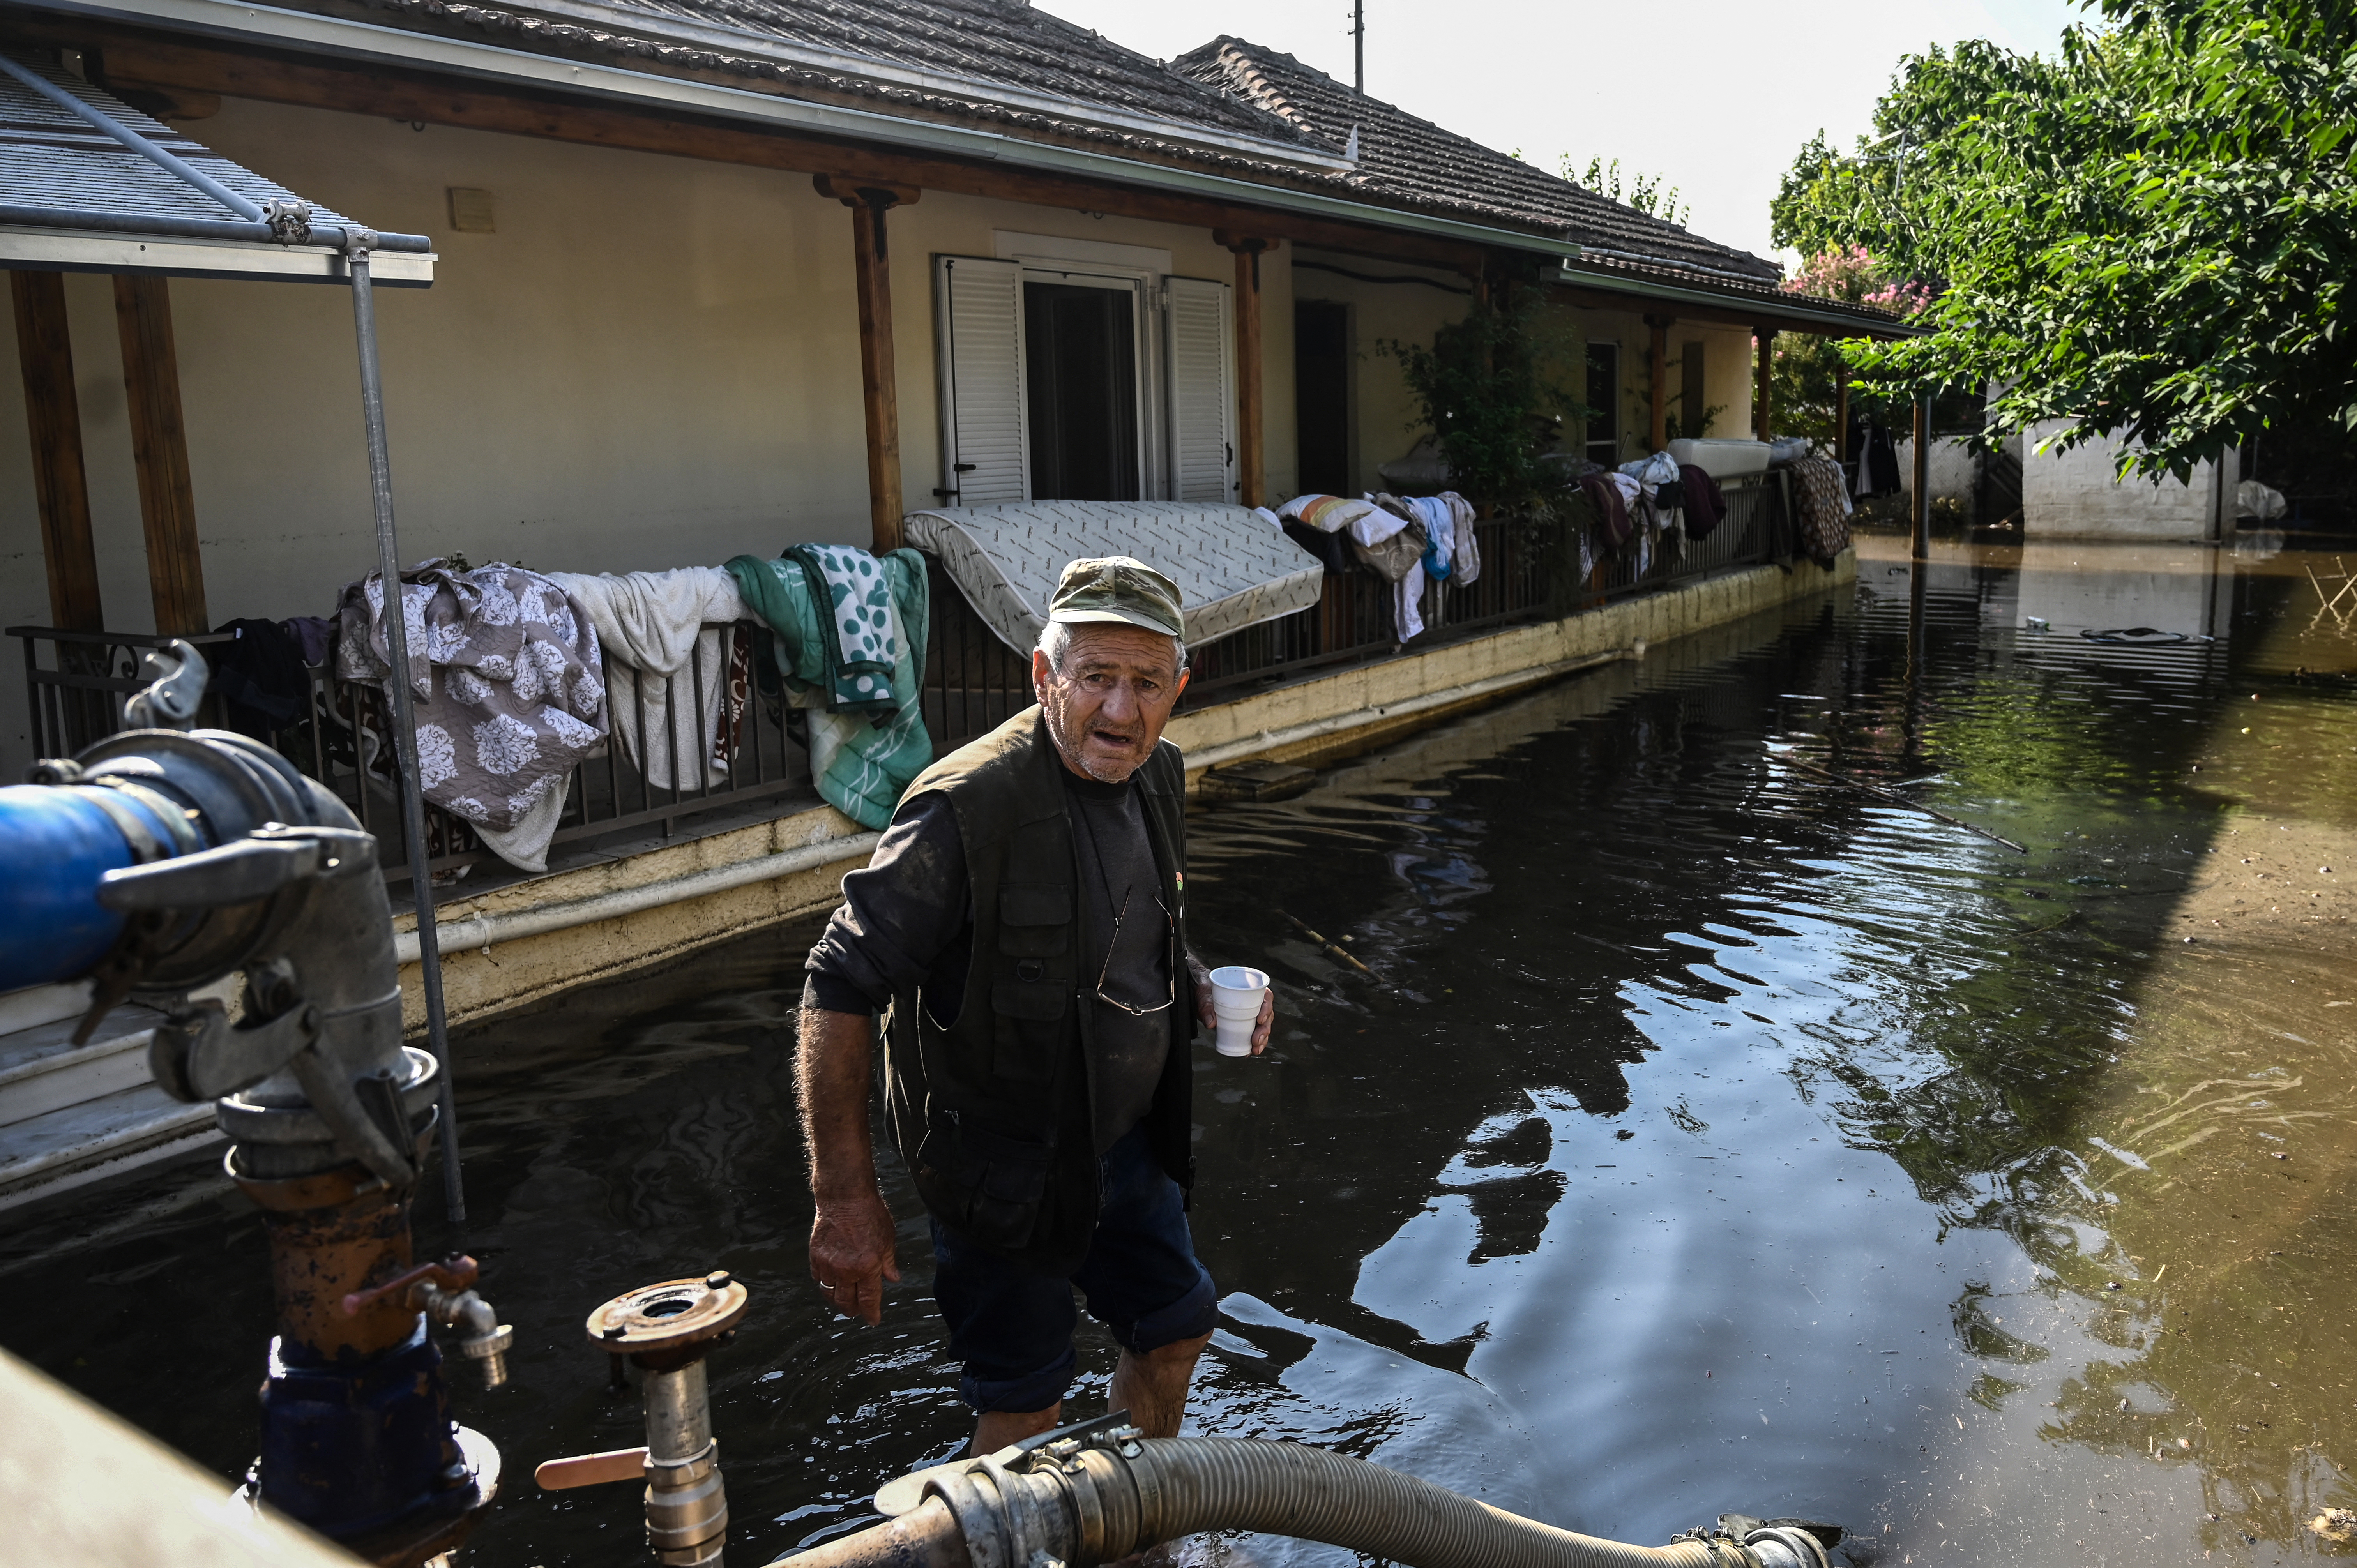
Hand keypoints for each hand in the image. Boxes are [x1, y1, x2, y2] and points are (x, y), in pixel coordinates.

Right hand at [810, 1187, 899, 1325]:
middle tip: (857, 1311)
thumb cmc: (869, 1214)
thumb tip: (893, 1279)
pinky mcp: (815, 1256)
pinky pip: (818, 1279)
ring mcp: (828, 1264)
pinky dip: (824, 1283)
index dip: (871, 1314)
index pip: (868, 1300)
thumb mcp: (887, 1239)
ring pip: (829, 1293)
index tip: (873, 1320)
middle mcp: (846, 1270)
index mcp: (867, 1267)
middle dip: (853, 1310)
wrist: (844, 1197)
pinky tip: (831, 1282)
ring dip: (837, 1300)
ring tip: (843, 1299)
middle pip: (846, 1302)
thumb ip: (888, 1263)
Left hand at [1189, 954, 1276, 1056]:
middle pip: (1267, 1015)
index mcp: (1249, 989)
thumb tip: (1211, 1022)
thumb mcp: (1205, 996)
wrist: (1200, 996)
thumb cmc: (1207, 991)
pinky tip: (1252, 1050)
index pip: (1266, 997)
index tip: (1260, 1020)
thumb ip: (1206, 1007)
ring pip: (1263, 1026)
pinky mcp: (1245, 1024)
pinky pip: (1255, 1033)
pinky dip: (1256, 1043)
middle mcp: (1254, 1002)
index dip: (1266, 1008)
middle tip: (1256, 1040)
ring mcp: (1250, 1014)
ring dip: (1262, 1039)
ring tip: (1255, 1048)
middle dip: (1264, 1030)